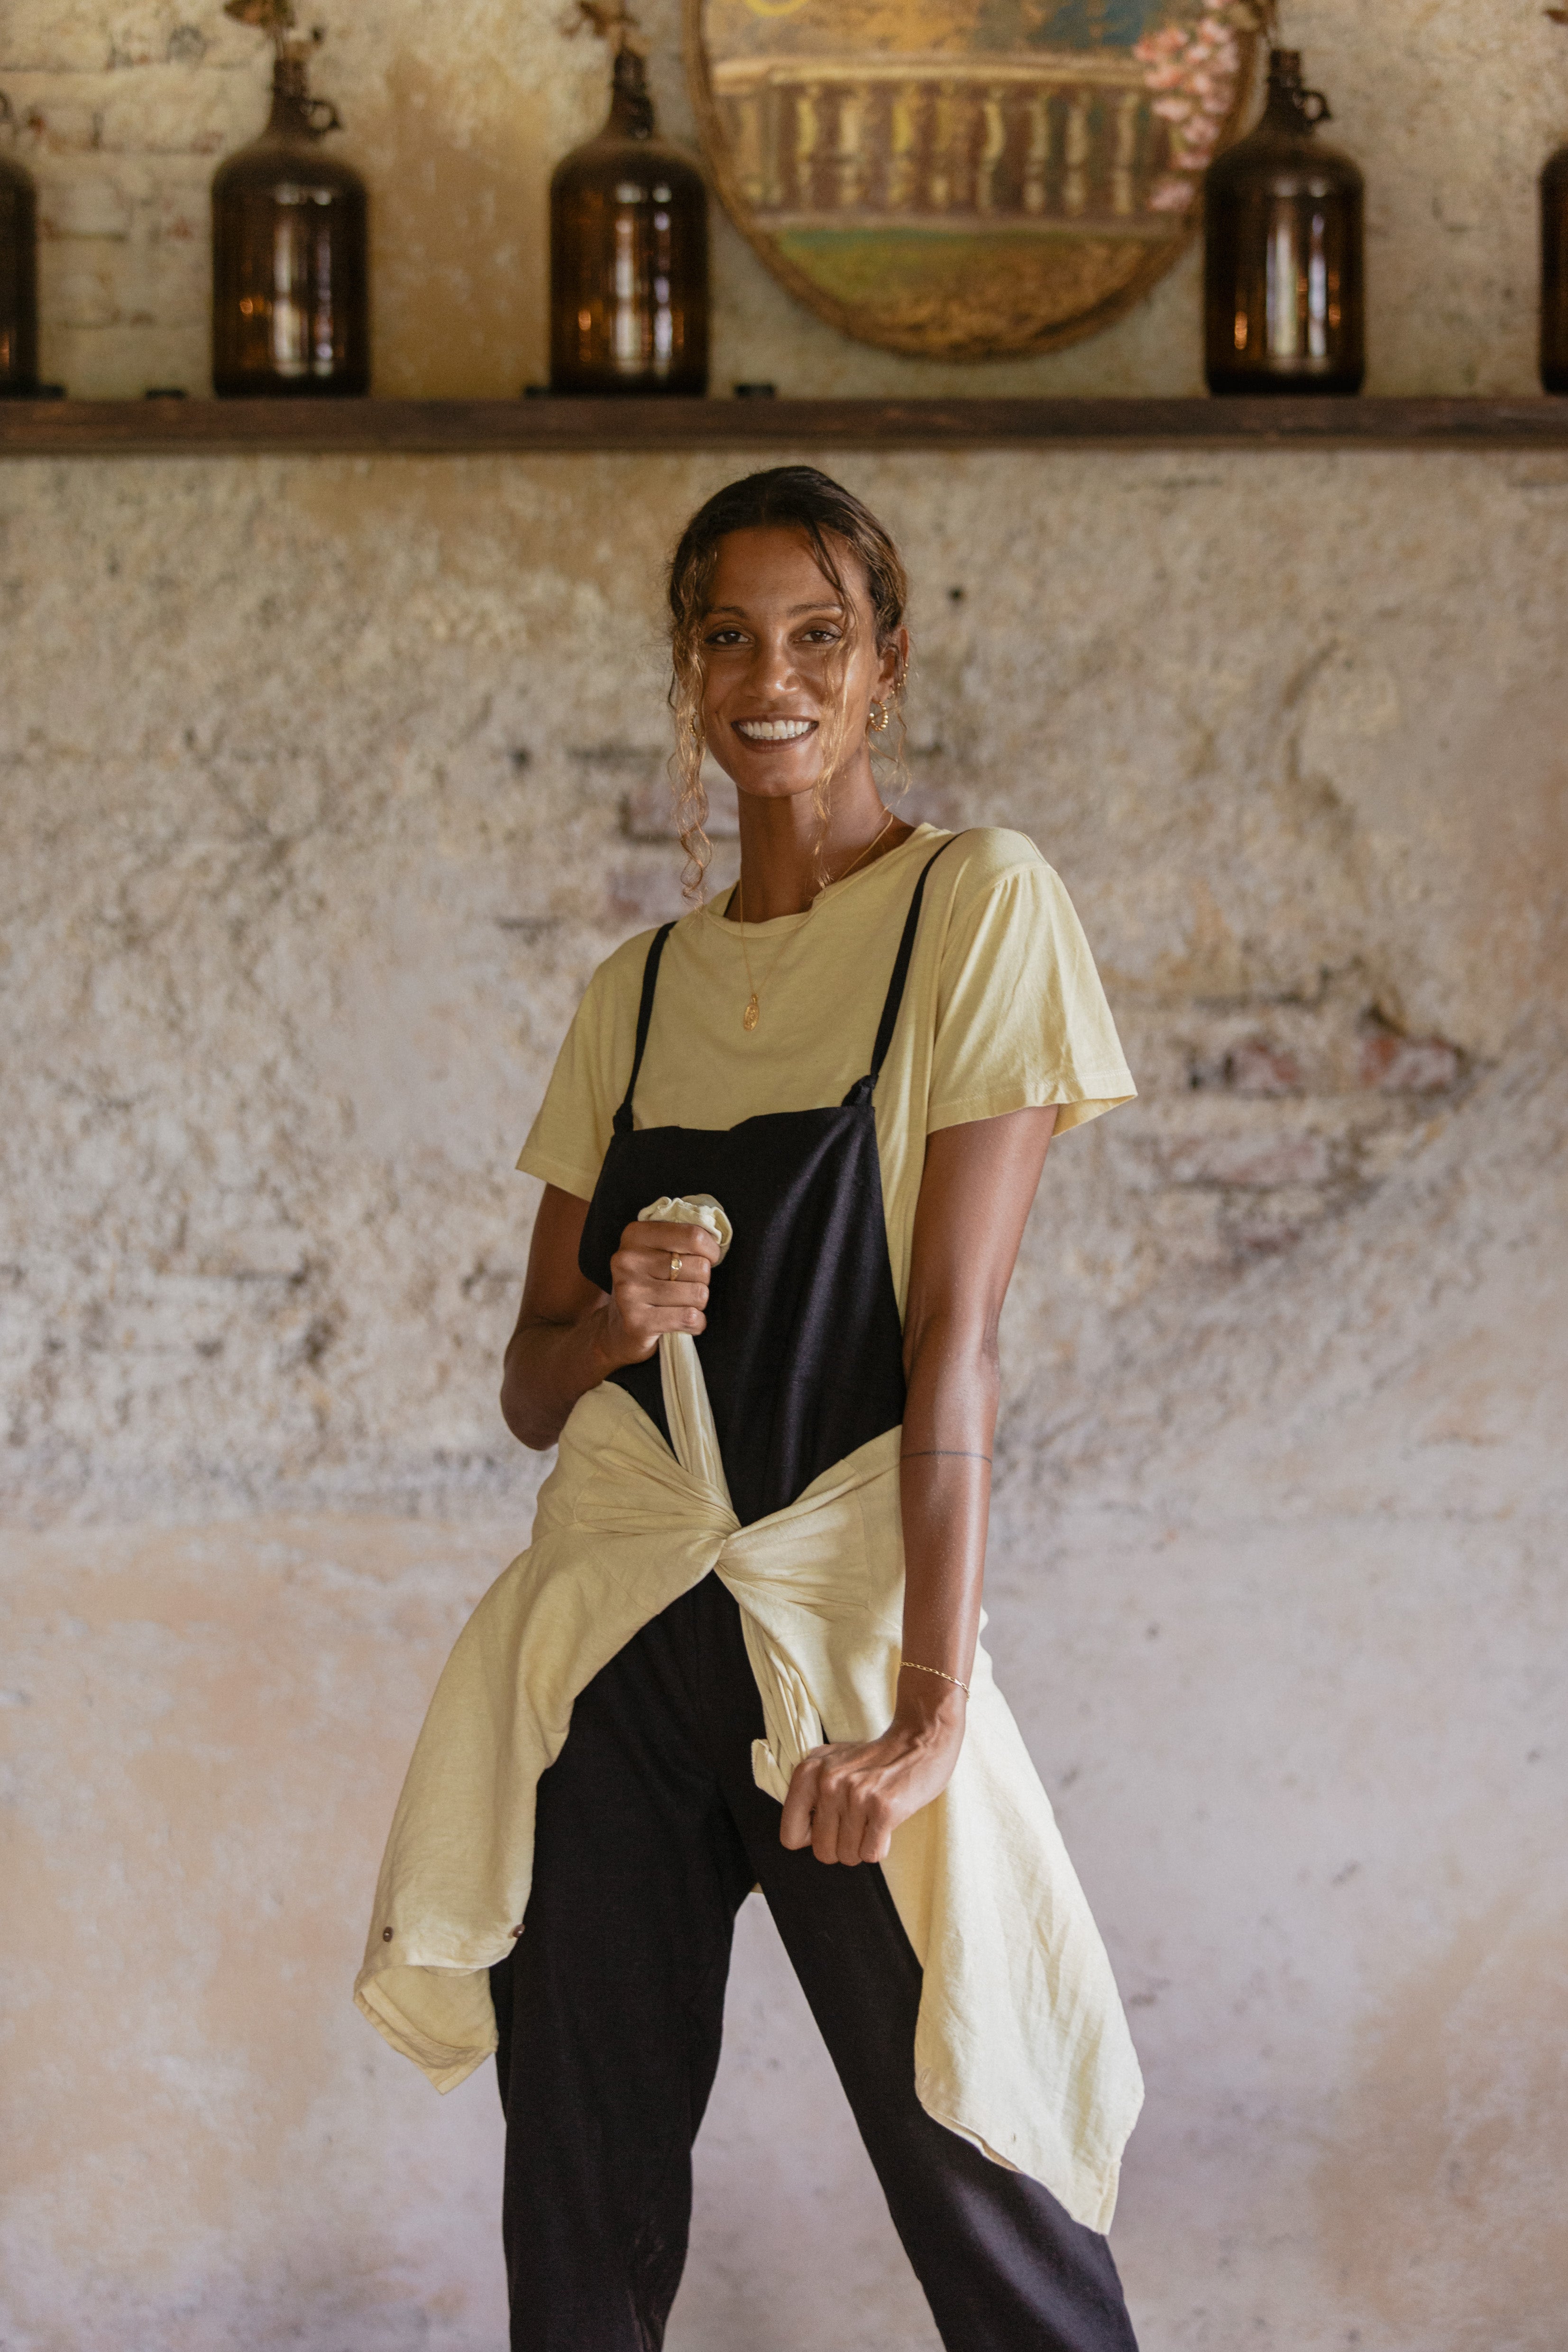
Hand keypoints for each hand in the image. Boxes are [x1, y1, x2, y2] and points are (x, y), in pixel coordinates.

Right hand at [598, 1219, 720, 1370]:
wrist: (617, 1329)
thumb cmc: (650, 1285)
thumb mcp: (657, 1252)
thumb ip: (682, 1239)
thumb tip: (716, 1235)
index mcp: (636, 1235)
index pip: (694, 1235)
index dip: (711, 1251)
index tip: (707, 1260)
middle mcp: (628, 1260)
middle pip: (700, 1267)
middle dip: (702, 1281)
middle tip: (685, 1288)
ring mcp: (630, 1292)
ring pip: (698, 1294)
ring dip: (698, 1304)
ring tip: (681, 1305)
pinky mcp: (637, 1322)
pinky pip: (690, 1318)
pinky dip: (697, 1323)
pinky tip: (683, 1323)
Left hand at [778, 1685, 965, 1864]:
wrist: (920, 1740)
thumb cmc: (874, 1758)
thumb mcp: (830, 1761)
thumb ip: (808, 1789)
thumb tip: (796, 1834)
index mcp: (808, 1772)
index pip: (790, 1836)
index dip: (812, 1838)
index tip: (829, 1825)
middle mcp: (828, 1783)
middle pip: (822, 1852)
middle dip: (841, 1846)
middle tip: (857, 1823)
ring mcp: (856, 1795)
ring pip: (848, 1856)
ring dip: (862, 1845)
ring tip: (872, 1819)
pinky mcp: (883, 1808)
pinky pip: (872, 1854)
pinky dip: (881, 1846)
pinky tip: (886, 1823)